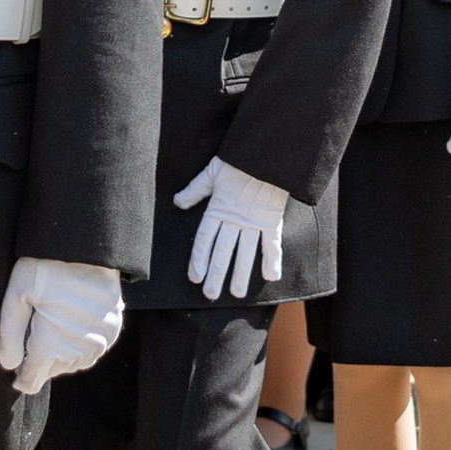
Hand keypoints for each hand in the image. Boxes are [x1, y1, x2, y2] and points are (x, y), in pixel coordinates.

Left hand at [0, 258, 125, 395]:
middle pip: (54, 371)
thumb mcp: (15, 295)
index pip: (33, 377)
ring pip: (76, 363)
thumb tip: (9, 365)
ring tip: (49, 343)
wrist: (84, 244)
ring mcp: (100, 338)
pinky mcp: (113, 328)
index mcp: (51, 343)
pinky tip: (70, 336)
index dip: (23, 379)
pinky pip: (95, 351)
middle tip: (30, 351)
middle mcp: (78, 347)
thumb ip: (9, 335)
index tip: (16, 378)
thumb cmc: (46, 266)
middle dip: (41, 365)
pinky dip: (80, 349)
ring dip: (61, 358)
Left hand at [175, 159, 290, 303]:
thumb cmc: (238, 161)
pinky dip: (273, 260)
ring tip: (237, 293)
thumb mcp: (212, 172)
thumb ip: (195, 190)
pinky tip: (271, 277)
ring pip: (246, 252)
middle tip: (211, 294)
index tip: (195, 277)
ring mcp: (254, 221)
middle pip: (223, 251)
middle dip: (216, 275)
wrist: (267, 154)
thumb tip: (178, 202)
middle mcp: (235, 219)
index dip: (199, 259)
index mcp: (218, 208)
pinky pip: (272, 244)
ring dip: (241, 274)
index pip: (205, 239)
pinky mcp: (272, 220)